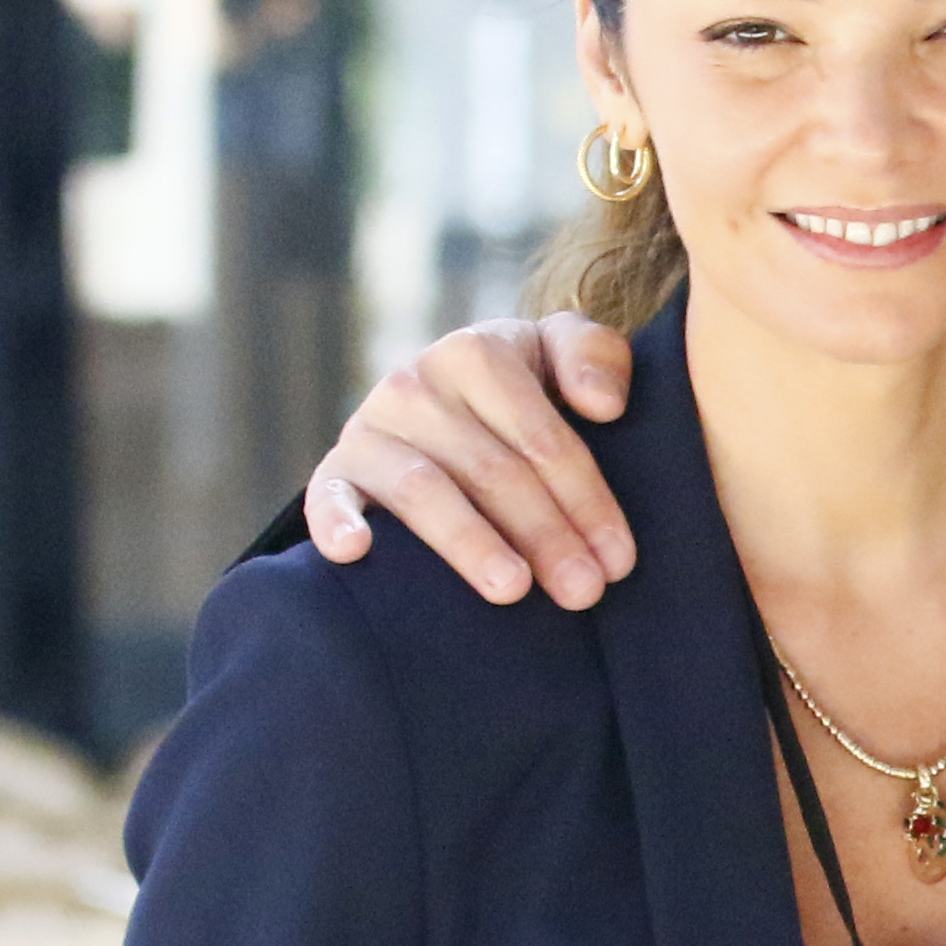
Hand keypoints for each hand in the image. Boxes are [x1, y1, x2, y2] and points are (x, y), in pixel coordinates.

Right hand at [303, 312, 639, 608]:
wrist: (447, 401)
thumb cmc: (525, 388)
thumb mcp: (562, 355)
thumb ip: (594, 356)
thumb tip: (602, 405)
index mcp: (477, 354)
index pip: (542, 438)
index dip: (586, 500)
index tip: (618, 560)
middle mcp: (416, 385)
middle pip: (491, 471)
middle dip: (545, 536)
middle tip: (584, 592)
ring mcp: (370, 428)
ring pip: (424, 490)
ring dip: (470, 543)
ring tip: (513, 591)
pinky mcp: (336, 472)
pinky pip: (327, 497)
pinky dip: (336, 522)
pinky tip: (358, 553)